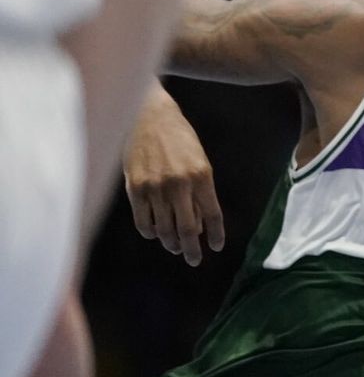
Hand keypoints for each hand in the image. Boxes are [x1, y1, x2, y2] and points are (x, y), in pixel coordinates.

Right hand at [123, 86, 223, 265]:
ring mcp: (155, 187)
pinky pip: (143, 221)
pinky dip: (150, 232)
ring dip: (171, 242)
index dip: (216, 234)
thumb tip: (199, 225)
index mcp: (201, 176)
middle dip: (192, 249)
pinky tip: (155, 233)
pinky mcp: (135, 188)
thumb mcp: (199, 161)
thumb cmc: (179, 139)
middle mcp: (179, 184)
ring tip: (175, 246)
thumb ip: (200, 192)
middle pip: (187, 229)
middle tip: (194, 259)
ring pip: (164, 229)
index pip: (212, 214)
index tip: (216, 246)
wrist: (149, 117)